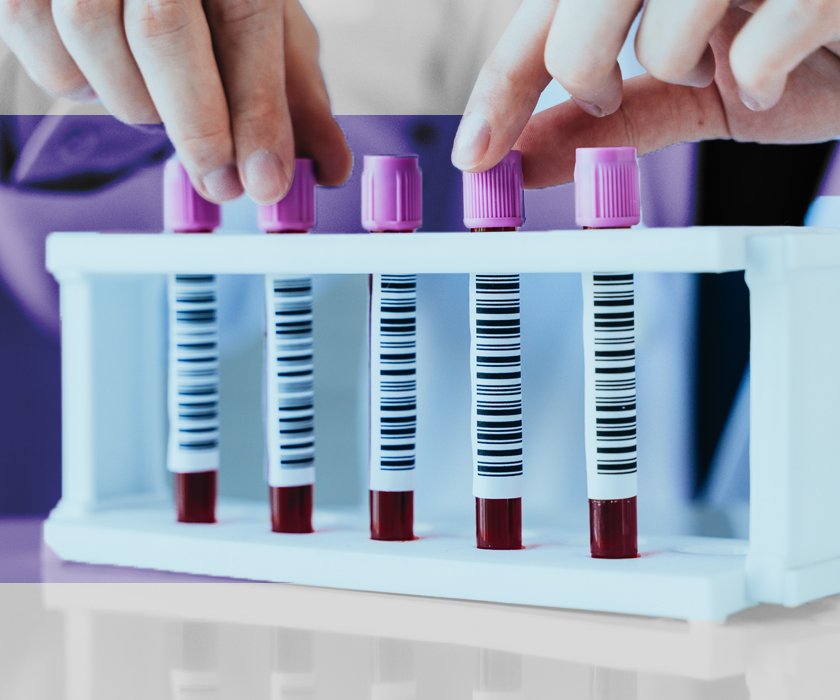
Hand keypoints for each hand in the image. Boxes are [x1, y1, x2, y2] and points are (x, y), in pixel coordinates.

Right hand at [0, 0, 351, 203]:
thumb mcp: (268, 26)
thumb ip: (294, 94)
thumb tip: (328, 168)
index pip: (245, 19)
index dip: (255, 110)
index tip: (265, 181)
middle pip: (162, 28)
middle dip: (198, 126)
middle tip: (223, 181)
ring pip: (91, 38)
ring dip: (137, 102)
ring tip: (163, 104)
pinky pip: (41, 48)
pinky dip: (77, 84)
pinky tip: (111, 76)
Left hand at [452, 0, 839, 186]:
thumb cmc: (795, 54)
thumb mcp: (688, 95)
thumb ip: (611, 122)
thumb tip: (523, 160)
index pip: (546, 17)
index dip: (500, 86)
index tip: (473, 154)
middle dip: (582, 63)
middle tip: (609, 92)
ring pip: (665, 19)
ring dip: (685, 62)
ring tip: (725, 62)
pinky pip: (760, 39)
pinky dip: (763, 75)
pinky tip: (788, 65)